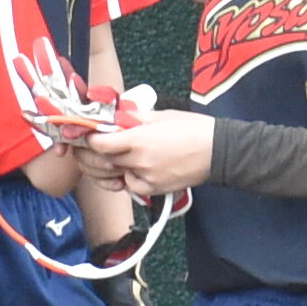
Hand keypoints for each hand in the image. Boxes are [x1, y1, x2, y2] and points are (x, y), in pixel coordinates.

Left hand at [83, 107, 219, 195]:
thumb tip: (114, 117)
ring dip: (108, 167)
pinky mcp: (154, 190)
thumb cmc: (192, 128)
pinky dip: (127, 178)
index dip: (90, 139)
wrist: (217, 150)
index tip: (89, 134)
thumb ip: (133, 118)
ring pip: (115, 174)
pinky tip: (132, 169)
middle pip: (104, 160)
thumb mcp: (159, 115)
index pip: (100, 143)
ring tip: (111, 157)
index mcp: (138, 139)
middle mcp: (139, 161)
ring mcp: (146, 178)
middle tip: (94, 146)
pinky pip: (131, 185)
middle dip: (96, 153)